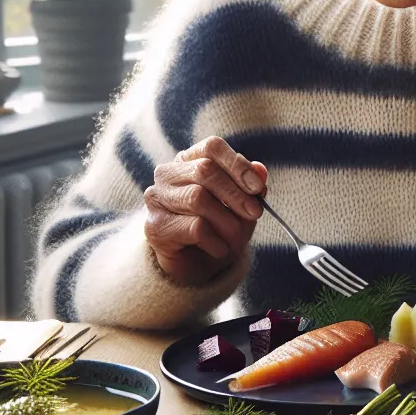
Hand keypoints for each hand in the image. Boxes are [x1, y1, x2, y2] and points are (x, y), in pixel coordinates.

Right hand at [143, 136, 267, 284]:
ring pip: (198, 198)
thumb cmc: (218, 229)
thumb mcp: (241, 207)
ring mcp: (157, 199)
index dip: (237, 164)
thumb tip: (260, 170)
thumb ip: (250, 187)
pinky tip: (219, 248)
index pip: (211, 147)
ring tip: (235, 237)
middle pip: (205, 170)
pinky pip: (194, 227)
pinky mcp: (155, 226)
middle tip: (255, 213)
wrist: (195, 267)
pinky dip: (216, 241)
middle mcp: (168, 174)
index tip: (257, 187)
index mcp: (189, 160)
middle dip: (235, 194)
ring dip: (226, 221)